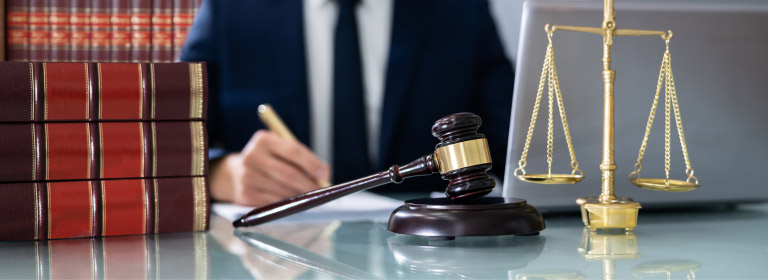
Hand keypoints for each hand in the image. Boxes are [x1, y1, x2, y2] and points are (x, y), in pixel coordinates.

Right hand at [210, 130, 330, 206]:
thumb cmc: (268, 160)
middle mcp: (253, 156)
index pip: (294, 151)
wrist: (235, 173)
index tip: (325, 173)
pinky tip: (294, 203)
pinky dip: (288, 205)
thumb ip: (301, 157)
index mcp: (264, 140)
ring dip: (301, 197)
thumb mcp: (280, 149)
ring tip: (309, 197)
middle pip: (289, 174)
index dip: (312, 163)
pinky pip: (275, 202)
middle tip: (322, 191)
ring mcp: (248, 176)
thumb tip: (323, 174)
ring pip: (283, 191)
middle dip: (309, 184)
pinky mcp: (246, 194)